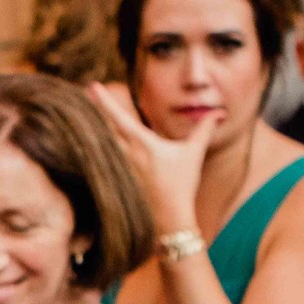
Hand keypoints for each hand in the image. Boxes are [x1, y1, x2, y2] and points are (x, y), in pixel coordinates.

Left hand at [86, 82, 216, 233]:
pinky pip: (105, 158)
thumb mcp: (193, 154)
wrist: (170, 216)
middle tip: (86, 94)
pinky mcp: (120, 178)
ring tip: (86, 113)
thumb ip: (203, 130)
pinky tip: (90, 142)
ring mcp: (122, 167)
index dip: (104, 101)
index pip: (119, 118)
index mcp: (143, 144)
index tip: (91, 86)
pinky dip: (98, 146)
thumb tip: (218, 113)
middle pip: (105, 127)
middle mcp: (127, 154)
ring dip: (95, 127)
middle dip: (96, 110)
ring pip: (103, 142)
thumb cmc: (181, 185)